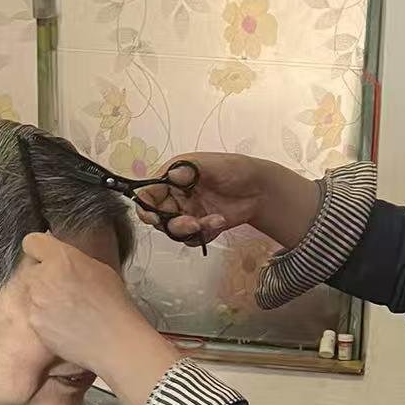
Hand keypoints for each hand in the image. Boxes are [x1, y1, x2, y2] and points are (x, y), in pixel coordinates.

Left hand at [20, 234, 178, 404]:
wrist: (116, 342)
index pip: (32, 242)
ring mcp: (36, 301)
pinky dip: (45, 319)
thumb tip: (61, 259)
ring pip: (31, 294)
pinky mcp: (34, 323)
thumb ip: (74, 260)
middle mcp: (43, 276)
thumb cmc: (115, 306)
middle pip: (31, 270)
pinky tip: (65, 325)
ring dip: (43, 299)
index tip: (47, 260)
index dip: (40, 251)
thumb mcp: (100, 269)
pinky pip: (34, 315)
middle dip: (43, 277)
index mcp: (61, 258)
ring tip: (67, 311)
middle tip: (64, 291)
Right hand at [135, 153, 266, 249]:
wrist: (259, 189)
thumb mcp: (212, 165)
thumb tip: (171, 174)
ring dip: (190, 230)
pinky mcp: (200, 227)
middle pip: (158, 218)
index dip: (146, 207)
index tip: (153, 217)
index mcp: (172, 177)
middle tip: (192, 223)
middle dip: (174, 224)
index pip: (148, 194)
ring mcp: (187, 213)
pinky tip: (218, 222)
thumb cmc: (235, 170)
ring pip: (175, 231)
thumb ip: (190, 170)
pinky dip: (203, 235)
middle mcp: (175, 196)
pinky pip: (192, 239)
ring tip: (212, 222)